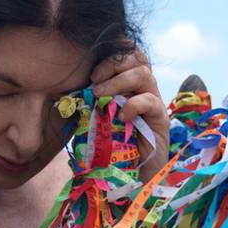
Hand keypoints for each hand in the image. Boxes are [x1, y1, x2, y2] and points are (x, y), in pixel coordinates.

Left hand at [90, 47, 169, 182]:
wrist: (132, 175)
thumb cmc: (112, 147)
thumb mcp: (97, 119)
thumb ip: (89, 103)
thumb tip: (67, 93)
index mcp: (130, 84)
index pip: (129, 54)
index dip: (114, 52)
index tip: (92, 68)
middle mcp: (145, 89)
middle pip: (138, 58)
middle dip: (113, 63)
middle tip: (94, 80)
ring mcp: (154, 102)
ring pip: (144, 74)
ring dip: (118, 81)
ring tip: (100, 95)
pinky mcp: (160, 119)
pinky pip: (150, 101)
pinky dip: (133, 104)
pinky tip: (120, 116)